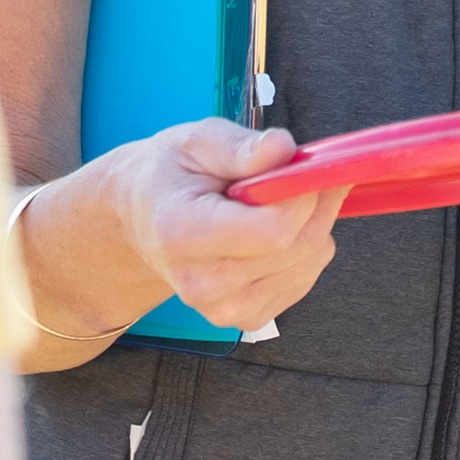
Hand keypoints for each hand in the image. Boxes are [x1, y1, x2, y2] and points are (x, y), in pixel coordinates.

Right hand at [27, 119, 342, 342]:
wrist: (143, 219)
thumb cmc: (171, 175)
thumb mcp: (197, 141)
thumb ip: (241, 147)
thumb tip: (283, 149)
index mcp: (183, 234)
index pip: (272, 231)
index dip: (303, 196)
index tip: (306, 168)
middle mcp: (202, 282)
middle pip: (296, 248)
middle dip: (316, 205)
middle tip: (306, 174)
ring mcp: (223, 308)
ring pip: (309, 263)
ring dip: (312, 225)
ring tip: (276, 203)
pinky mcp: (246, 318)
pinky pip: (304, 279)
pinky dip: (303, 250)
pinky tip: (273, 231)